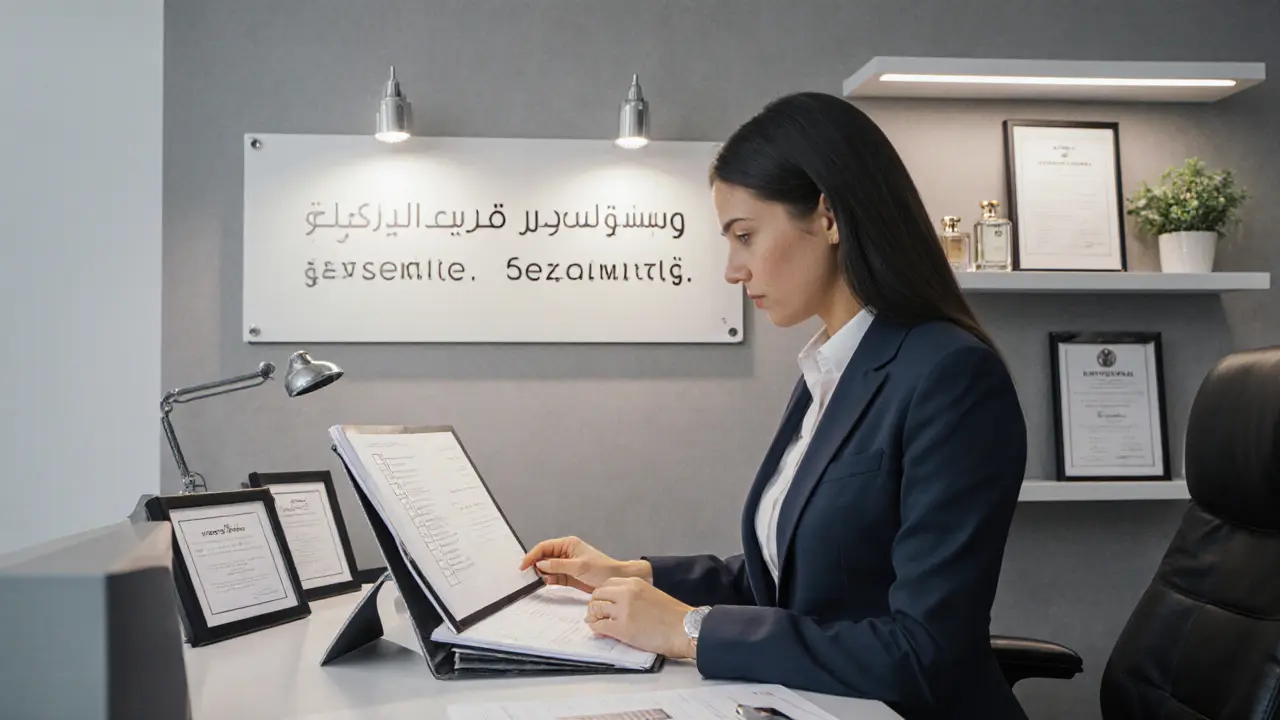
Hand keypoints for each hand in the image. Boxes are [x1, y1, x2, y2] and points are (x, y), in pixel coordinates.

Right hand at [519, 536, 651, 592]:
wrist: (614, 580)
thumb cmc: (602, 569)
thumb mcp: (578, 566)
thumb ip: (558, 565)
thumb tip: (541, 564)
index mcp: (568, 544)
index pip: (545, 547)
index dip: (532, 555)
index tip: (524, 565)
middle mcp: (566, 553)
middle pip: (544, 557)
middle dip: (536, 564)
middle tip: (528, 574)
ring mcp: (566, 564)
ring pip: (547, 568)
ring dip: (542, 573)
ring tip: (538, 579)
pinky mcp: (568, 576)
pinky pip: (553, 577)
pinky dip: (548, 579)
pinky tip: (547, 582)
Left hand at [585, 577, 695, 658]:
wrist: (685, 629)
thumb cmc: (674, 616)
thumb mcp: (651, 595)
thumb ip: (633, 596)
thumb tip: (618, 605)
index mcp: (634, 583)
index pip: (607, 584)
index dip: (603, 595)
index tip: (603, 603)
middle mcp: (626, 593)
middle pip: (597, 594)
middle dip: (594, 605)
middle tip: (596, 615)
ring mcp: (623, 610)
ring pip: (595, 609)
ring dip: (593, 617)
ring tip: (597, 623)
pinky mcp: (622, 628)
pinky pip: (599, 626)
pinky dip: (597, 629)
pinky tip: (601, 632)